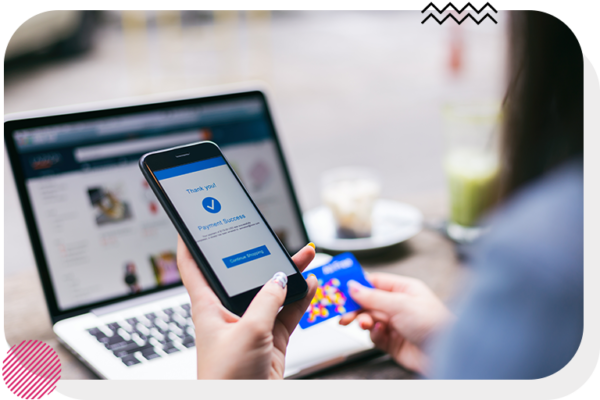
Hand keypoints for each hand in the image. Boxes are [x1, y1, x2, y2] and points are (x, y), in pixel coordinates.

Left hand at [176, 235, 317, 378]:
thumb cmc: (227, 380)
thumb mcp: (249, 331)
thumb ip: (267, 300)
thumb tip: (281, 279)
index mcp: (208, 307)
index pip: (194, 266)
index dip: (191, 243)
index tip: (194, 223)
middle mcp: (228, 313)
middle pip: (244, 276)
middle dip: (260, 256)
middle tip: (276, 238)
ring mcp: (250, 325)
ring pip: (270, 293)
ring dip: (287, 277)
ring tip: (305, 258)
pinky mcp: (269, 339)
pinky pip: (286, 312)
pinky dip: (299, 300)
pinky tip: (310, 286)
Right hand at [339, 273, 453, 375]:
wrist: (445, 353)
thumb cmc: (433, 323)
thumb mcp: (400, 304)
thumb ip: (373, 296)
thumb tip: (353, 286)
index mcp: (403, 289)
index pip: (374, 282)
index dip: (357, 285)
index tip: (341, 288)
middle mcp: (399, 305)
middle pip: (368, 302)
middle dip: (356, 307)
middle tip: (344, 313)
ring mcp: (395, 323)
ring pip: (369, 319)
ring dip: (364, 321)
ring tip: (364, 324)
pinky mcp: (393, 341)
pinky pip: (375, 336)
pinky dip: (375, 335)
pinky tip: (383, 334)